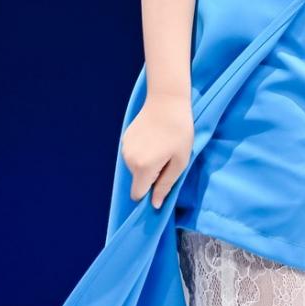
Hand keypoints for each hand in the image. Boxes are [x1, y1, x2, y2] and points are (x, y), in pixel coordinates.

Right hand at [122, 94, 194, 209]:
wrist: (167, 101)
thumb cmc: (179, 132)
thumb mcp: (179, 161)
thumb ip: (165, 185)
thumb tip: (155, 204)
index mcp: (143, 167)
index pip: (138, 194)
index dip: (150, 193)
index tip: (162, 182)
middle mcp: (129, 160)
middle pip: (137, 180)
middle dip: (151, 176)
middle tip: (167, 159)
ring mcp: (125, 148)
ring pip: (135, 168)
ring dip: (147, 164)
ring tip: (161, 146)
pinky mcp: (125, 138)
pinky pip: (133, 155)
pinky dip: (142, 153)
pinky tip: (153, 138)